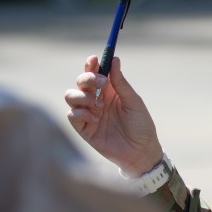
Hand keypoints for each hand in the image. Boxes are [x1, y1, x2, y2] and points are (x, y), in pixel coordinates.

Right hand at [64, 55, 163, 174]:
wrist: (140, 152)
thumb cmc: (141, 125)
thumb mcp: (134, 101)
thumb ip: (121, 83)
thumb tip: (114, 59)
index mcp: (109, 91)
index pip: (95, 72)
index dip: (91, 64)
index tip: (94, 59)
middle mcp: (96, 99)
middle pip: (80, 81)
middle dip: (87, 78)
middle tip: (101, 83)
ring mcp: (88, 113)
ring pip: (70, 95)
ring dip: (82, 96)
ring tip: (99, 105)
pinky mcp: (83, 128)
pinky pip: (72, 114)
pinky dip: (82, 112)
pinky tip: (95, 119)